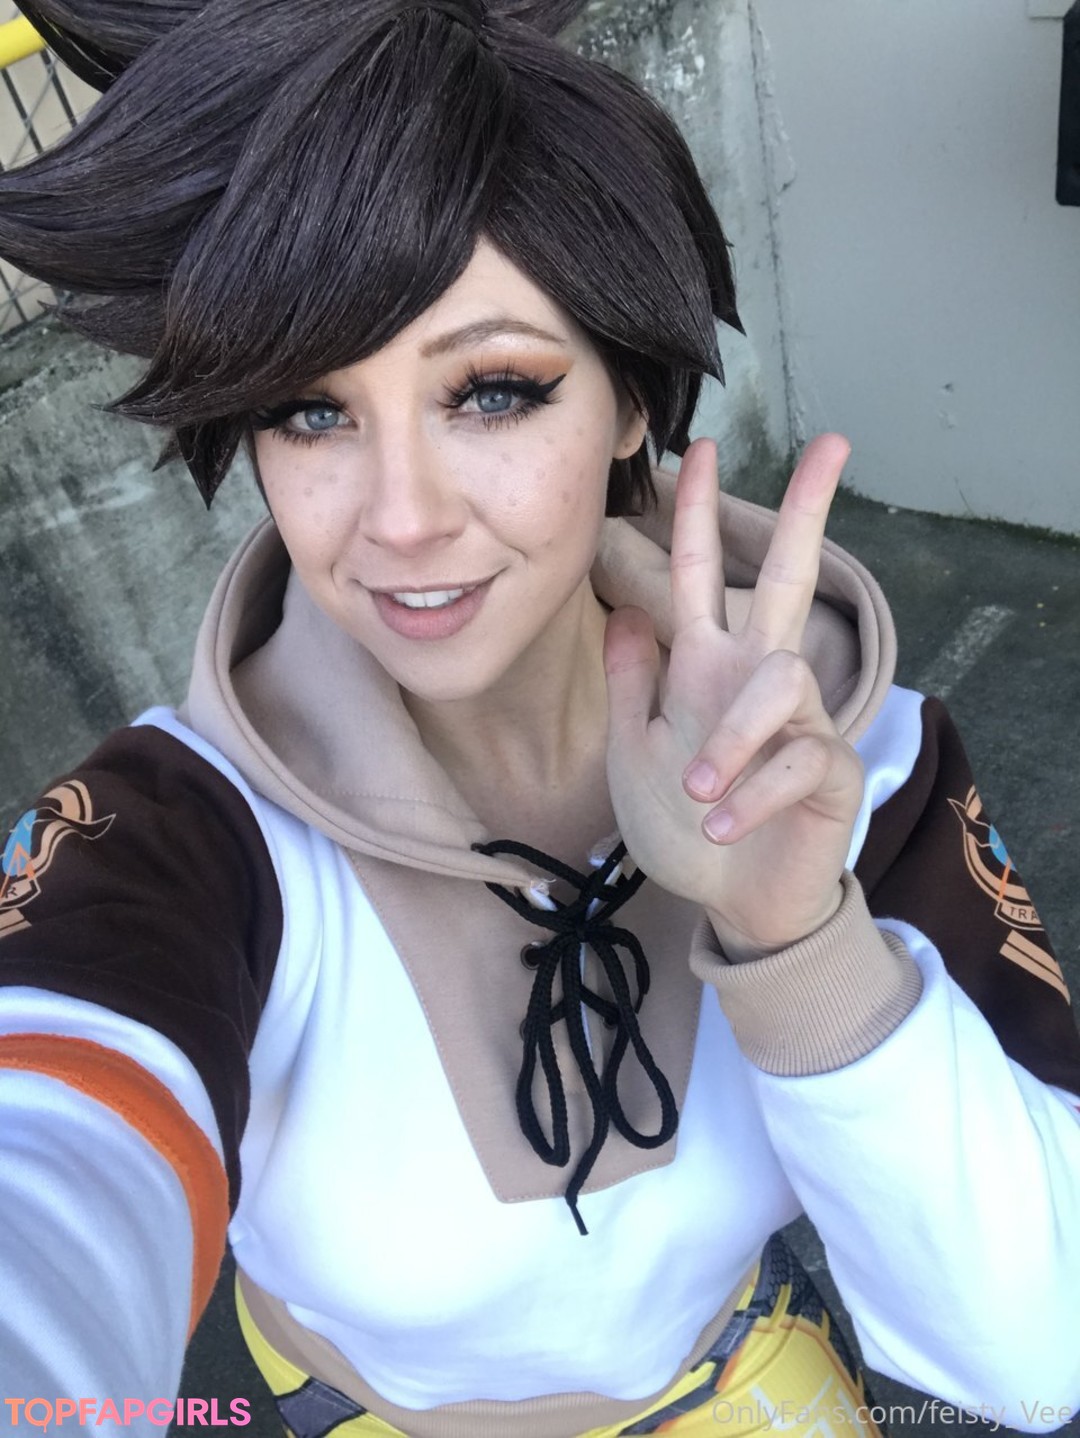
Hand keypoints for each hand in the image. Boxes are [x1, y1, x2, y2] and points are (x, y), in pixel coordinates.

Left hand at [603, 434, 864, 959]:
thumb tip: (626, 609)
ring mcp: (800, 722)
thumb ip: (632, 684)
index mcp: (707, 667)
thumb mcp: (635, 752)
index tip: (705, 451)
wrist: (726, 902)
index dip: (701, 517)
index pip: (705, 576)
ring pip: (781, 681)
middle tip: (833, 444)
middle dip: (809, 511)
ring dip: (732, 738)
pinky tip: (722, 823)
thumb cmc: (682, 827)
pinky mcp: (829, 772)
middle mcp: (757, 679)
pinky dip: (749, 795)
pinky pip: (795, 761)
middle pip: (790, 578)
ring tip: (698, 790)